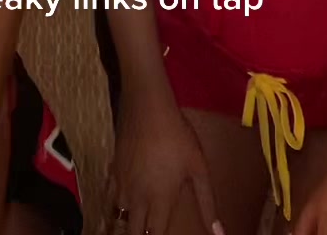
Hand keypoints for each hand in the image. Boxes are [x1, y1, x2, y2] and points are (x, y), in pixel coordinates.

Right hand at [107, 87, 222, 234]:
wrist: (148, 105)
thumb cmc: (177, 135)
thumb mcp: (198, 167)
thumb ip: (207, 202)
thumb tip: (219, 233)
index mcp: (160, 200)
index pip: (155, 234)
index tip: (162, 234)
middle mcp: (138, 197)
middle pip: (133, 231)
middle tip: (146, 232)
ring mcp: (122, 184)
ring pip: (117, 218)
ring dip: (124, 226)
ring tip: (129, 228)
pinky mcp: (113, 169)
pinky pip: (107, 198)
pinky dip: (111, 208)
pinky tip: (115, 208)